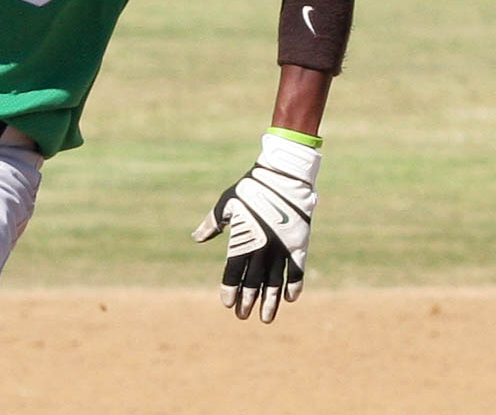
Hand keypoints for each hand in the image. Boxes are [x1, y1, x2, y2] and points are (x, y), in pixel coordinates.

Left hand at [191, 132, 320, 322]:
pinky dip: (293, 286)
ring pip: (274, 283)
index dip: (230, 289)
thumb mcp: (226, 203)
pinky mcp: (299, 245)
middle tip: (243, 316)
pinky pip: (297, 272)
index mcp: (242, 238)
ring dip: (269, 302)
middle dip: (247, 301)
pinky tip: (289, 299)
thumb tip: (196, 238)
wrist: (283, 177)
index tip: (227, 304)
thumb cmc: (250, 188)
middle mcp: (261, 248)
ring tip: (265, 319)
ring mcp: (281, 248)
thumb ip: (212, 223)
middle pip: (253, 282)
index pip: (233, 272)